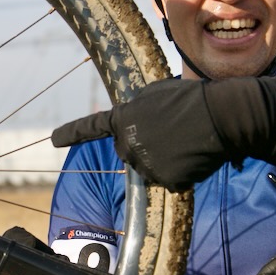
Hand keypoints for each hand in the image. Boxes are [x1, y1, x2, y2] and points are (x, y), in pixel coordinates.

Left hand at [51, 79, 225, 191]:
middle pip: (129, 151)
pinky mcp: (165, 181)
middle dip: (145, 145)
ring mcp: (145, 165)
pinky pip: (169, 180)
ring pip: (150, 168)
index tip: (54, 138)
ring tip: (185, 140)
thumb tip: (136, 121)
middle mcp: (128, 144)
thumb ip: (137, 110)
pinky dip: (181, 172)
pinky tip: (192, 155)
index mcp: (123, 119)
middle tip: (171, 130)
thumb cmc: (192, 99)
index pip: (92, 127)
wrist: (221, 116)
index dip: (72, 133)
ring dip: (164, 159)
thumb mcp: (157, 94)